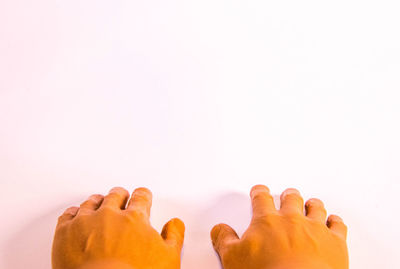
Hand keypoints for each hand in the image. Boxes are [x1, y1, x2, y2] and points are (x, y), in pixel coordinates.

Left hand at [52, 187, 184, 268]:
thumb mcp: (168, 258)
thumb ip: (173, 236)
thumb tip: (175, 224)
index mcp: (135, 218)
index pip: (141, 196)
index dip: (143, 196)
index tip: (142, 196)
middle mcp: (109, 214)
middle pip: (115, 195)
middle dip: (120, 196)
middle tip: (122, 199)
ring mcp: (85, 221)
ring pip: (91, 202)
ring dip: (98, 202)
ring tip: (100, 204)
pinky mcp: (65, 232)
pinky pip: (68, 214)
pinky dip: (74, 213)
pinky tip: (77, 215)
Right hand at [210, 185, 348, 268]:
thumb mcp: (233, 258)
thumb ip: (225, 240)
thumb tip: (220, 230)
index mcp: (267, 221)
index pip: (262, 199)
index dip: (260, 192)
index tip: (260, 190)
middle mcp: (292, 219)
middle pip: (291, 198)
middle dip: (289, 195)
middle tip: (287, 194)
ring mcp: (315, 229)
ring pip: (316, 208)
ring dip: (312, 204)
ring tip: (310, 203)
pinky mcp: (335, 242)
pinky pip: (337, 225)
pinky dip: (335, 221)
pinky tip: (333, 221)